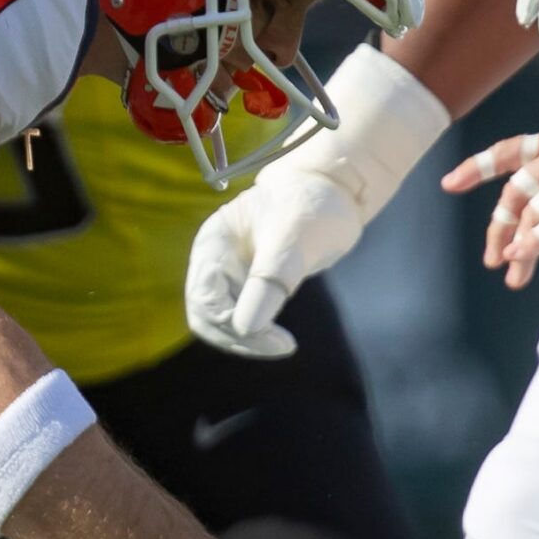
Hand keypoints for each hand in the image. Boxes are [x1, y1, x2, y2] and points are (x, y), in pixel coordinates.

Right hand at [183, 168, 366, 359]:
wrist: (333, 191)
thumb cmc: (312, 207)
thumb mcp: (292, 243)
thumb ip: (267, 283)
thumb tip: (245, 329)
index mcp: (212, 245)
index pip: (205, 299)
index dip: (232, 326)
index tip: (275, 341)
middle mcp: (213, 261)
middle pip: (206, 315)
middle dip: (238, 338)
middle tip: (282, 346)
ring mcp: (229, 273)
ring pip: (220, 321)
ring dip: (246, 339)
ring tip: (283, 344)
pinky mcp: (247, 283)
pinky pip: (239, 317)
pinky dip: (255, 332)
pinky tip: (280, 336)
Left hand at [440, 128, 538, 289]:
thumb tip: (523, 226)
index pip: (509, 151)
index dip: (478, 167)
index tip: (450, 184)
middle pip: (514, 192)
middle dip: (500, 228)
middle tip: (492, 258)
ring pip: (532, 213)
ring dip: (519, 248)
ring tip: (513, 274)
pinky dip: (535, 241)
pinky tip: (520, 257)